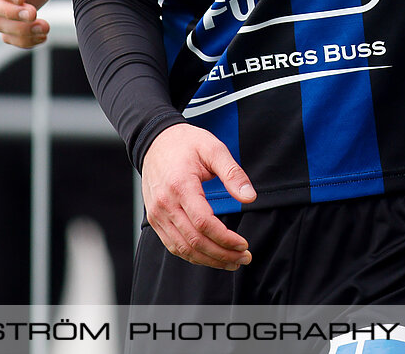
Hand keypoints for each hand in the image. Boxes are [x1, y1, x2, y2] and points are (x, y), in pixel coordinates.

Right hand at [141, 124, 257, 268]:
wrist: (155, 141)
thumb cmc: (186, 143)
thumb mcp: (213, 148)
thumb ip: (232, 173)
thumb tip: (249, 197)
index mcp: (180, 186)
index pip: (203, 223)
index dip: (225, 239)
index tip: (243, 244)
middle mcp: (165, 204)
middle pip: (194, 241)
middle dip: (222, 255)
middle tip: (243, 258)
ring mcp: (157, 214)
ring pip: (183, 249)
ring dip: (209, 260)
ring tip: (231, 262)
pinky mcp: (154, 219)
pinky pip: (173, 245)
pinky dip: (192, 256)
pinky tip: (210, 256)